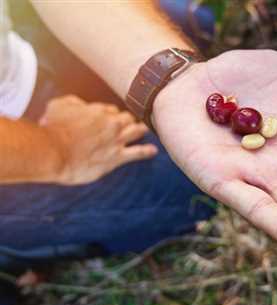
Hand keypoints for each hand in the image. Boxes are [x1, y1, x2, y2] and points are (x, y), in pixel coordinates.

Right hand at [41, 95, 156, 184]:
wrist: (54, 152)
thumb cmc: (52, 128)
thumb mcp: (58, 105)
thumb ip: (74, 103)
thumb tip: (81, 105)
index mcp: (98, 110)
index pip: (112, 110)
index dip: (110, 114)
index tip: (107, 119)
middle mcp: (112, 123)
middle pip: (128, 118)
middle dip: (128, 120)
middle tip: (131, 122)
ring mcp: (117, 140)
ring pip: (137, 131)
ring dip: (141, 130)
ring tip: (146, 131)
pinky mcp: (117, 158)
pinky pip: (138, 153)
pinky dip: (147, 151)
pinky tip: (153, 151)